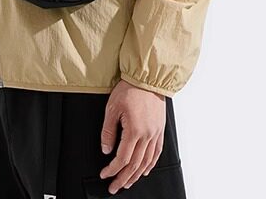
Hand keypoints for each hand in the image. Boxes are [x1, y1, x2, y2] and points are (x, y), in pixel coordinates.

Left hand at [99, 78, 165, 192]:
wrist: (148, 78)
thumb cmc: (130, 89)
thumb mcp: (112, 108)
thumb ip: (108, 131)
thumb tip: (106, 149)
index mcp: (134, 131)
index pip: (122, 159)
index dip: (112, 170)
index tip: (105, 174)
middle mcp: (147, 135)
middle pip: (135, 165)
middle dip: (123, 178)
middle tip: (114, 187)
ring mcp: (155, 133)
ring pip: (147, 162)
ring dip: (137, 175)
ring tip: (128, 183)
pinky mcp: (160, 129)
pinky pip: (157, 152)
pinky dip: (151, 164)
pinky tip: (145, 170)